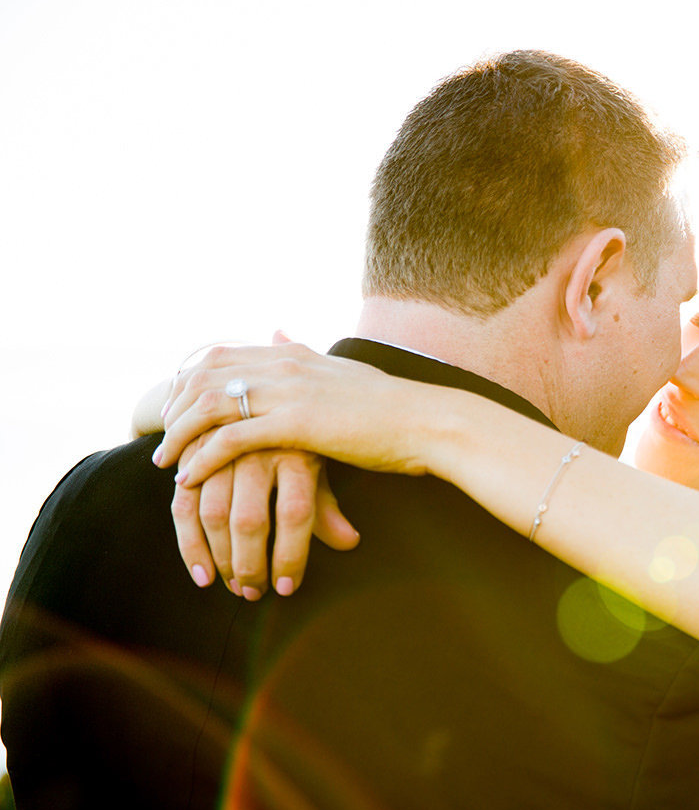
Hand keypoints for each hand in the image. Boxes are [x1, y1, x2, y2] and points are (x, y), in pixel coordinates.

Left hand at [154, 340, 443, 484]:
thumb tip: (281, 331)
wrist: (426, 423)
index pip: (221, 355)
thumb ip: (305, 353)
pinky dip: (204, 457)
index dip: (189, 382)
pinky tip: (192, 479)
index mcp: (294, 353)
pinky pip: (232, 438)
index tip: (176, 410)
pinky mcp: (297, 424)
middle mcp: (286, 364)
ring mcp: (290, 391)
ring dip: (180, 434)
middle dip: (175, 407)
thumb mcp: (342, 371)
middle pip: (204, 375)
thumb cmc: (392, 409)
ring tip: (166, 463)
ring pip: (210, 404)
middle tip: (161, 439)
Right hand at [172, 431, 360, 597]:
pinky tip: (202, 576)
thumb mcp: (314, 470)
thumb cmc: (292, 446)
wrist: (249, 401)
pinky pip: (183, 507)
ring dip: (221, 561)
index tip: (287, 588)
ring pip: (214, 515)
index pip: (295, 512)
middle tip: (255, 594)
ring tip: (234, 588)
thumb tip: (350, 543)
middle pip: (250, 518)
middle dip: (250, 565)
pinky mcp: (190, 459)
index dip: (291, 554)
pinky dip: (190, 546)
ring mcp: (218, 453)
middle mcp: (257, 450)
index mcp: (297, 453)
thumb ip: (325, 507)